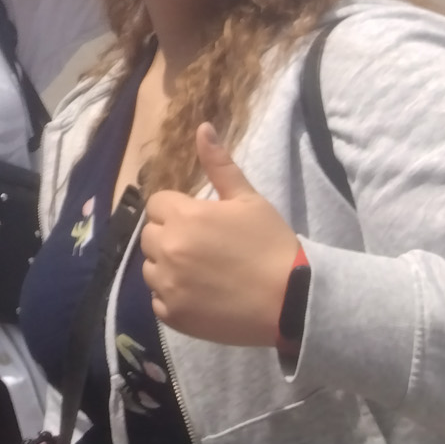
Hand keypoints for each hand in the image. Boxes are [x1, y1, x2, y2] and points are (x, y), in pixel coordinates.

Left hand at [140, 123, 300, 346]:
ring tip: (203, 274)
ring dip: (169, 268)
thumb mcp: (249, 200)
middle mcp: (168, 249)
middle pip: (151, 236)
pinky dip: (174, 299)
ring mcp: (168, 285)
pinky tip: (201, 297)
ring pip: (151, 269)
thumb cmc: (272, 245)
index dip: (178, 211)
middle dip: (171, 237)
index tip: (202, 223)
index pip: (157, 204)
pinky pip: (159, 301)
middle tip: (205, 249)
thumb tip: (202, 127)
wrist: (293, 300)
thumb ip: (219, 165)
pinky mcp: (173, 316)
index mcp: (183, 216)